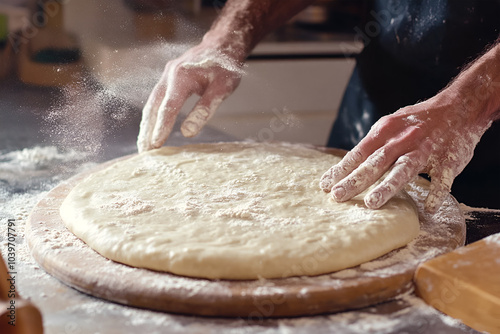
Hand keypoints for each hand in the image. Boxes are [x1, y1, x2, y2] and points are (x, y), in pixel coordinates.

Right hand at [137, 43, 243, 151]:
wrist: (223, 44)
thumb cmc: (225, 67)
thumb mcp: (222, 89)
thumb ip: (204, 110)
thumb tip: (188, 132)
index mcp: (181, 77)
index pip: (168, 108)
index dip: (161, 128)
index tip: (155, 145)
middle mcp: (169, 75)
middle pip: (153, 107)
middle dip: (147, 130)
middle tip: (144, 151)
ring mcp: (167, 76)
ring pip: (151, 103)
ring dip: (147, 124)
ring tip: (144, 144)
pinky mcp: (169, 78)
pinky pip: (156, 99)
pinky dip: (152, 115)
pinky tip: (152, 128)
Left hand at [319, 94, 492, 212]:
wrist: (460, 106)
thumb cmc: (418, 121)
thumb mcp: (391, 125)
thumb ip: (373, 145)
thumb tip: (347, 166)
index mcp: (386, 130)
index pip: (359, 152)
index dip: (342, 169)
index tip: (325, 185)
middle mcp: (403, 139)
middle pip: (375, 162)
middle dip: (355, 180)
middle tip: (337, 196)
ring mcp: (426, 149)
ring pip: (404, 169)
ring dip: (387, 186)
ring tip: (371, 203)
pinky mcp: (449, 158)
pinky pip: (443, 178)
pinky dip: (437, 192)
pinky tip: (429, 207)